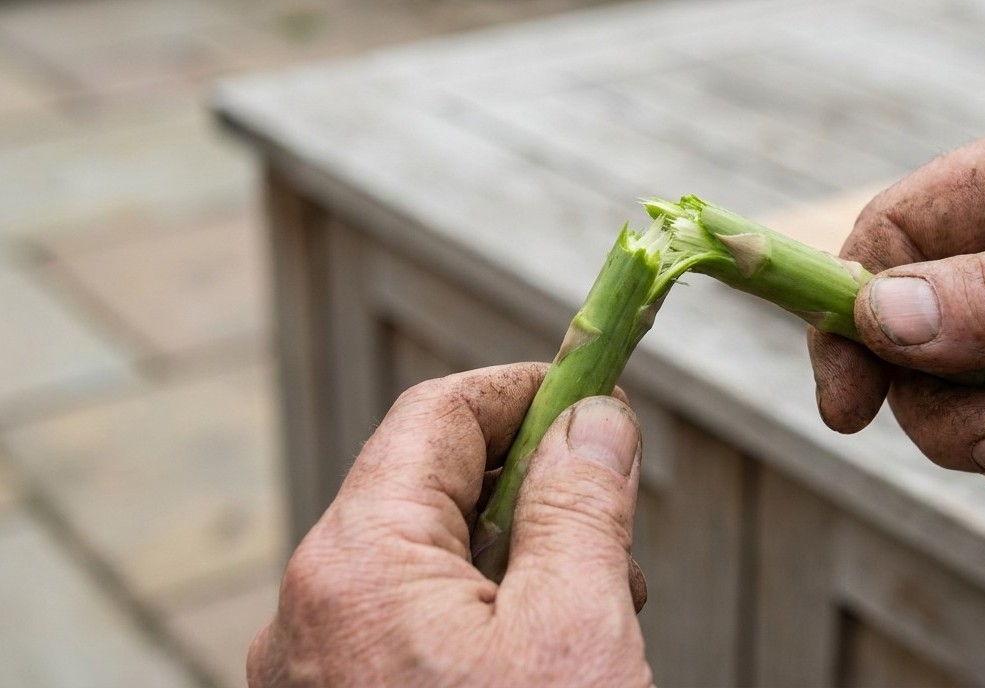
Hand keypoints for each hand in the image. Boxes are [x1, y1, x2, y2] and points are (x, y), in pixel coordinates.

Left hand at [247, 364, 651, 686]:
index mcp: (355, 568)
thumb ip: (582, 508)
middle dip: (530, 487)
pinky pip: (404, 628)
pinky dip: (476, 620)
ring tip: (588, 612)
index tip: (598, 395)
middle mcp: (308, 613)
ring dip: (512, 562)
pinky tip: (536, 657)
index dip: (525, 391)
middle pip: (428, 490)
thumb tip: (594, 419)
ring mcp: (313, 671)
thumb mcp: (575, 631)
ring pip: (421, 566)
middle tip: (610, 519)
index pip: (436, 415)